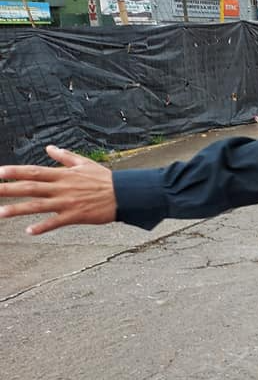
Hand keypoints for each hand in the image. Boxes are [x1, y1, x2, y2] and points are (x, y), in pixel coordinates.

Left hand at [0, 146, 116, 234]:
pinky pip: (56, 222)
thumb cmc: (105, 179)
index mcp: (64, 175)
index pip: (35, 171)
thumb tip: (49, 148)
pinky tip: (29, 231)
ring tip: (0, 213)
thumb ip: (64, 157)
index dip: (15, 171)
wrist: (125, 194)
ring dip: (18, 210)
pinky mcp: (76, 215)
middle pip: (31, 188)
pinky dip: (43, 227)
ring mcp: (67, 202)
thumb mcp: (85, 163)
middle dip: (9, 189)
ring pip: (38, 206)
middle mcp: (62, 188)